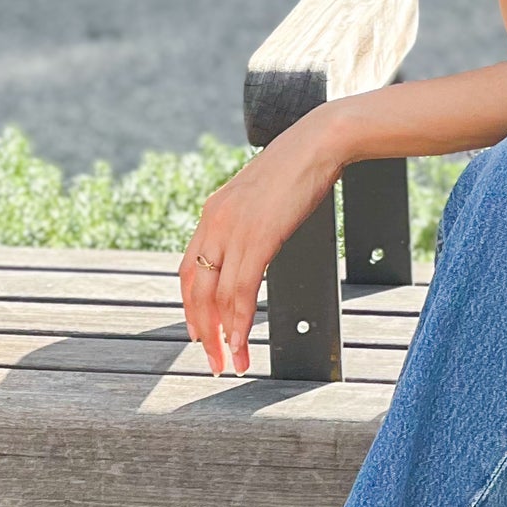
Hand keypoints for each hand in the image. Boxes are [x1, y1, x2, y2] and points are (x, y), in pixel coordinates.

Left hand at [180, 106, 345, 374]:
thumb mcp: (262, 199)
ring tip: (231, 363)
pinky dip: (239, 323)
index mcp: (212, 214)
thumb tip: (255, 244)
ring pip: (216, 298)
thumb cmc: (299, 167)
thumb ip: (249, 223)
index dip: (191, 306)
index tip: (201, 332)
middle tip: (212, 360)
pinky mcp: (256, 239)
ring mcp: (232, 231)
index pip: (188, 270)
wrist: (318, 143)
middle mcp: (213, 224)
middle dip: (202, 331)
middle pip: (194, 290)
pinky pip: (240, 292)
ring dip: (222, 336)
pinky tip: (242, 343)